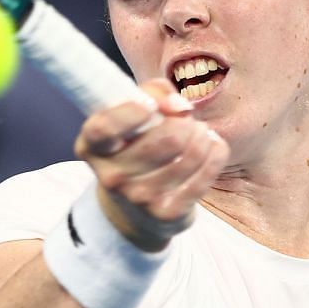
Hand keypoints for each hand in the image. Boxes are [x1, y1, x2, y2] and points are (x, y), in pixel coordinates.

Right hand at [74, 80, 228, 249]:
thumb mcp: (131, 117)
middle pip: (168, 138)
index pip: (105, 128)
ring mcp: (139, 198)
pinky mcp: (167, 214)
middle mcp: (111, 176)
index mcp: (92, 147)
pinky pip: (207, 173)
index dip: (130, 112)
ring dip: (202, 135)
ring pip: (191, 154)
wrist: (134, 212)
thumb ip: (152, 93)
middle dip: (185, 122)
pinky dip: (217, 151)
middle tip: (185, 120)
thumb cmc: (135, 148)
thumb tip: (178, 106)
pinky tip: (212, 146)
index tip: (151, 105)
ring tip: (200, 132)